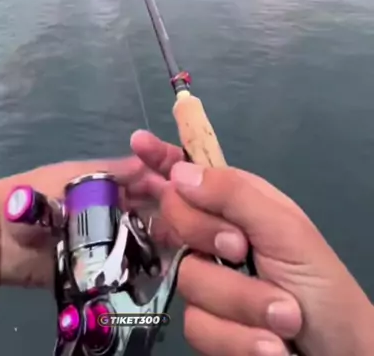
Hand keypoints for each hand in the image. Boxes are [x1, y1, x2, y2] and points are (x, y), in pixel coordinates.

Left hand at [0, 153, 170, 300]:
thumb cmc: (34, 197)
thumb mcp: (73, 176)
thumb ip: (112, 172)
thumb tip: (152, 163)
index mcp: (105, 182)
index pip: (144, 179)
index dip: (164, 183)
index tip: (186, 191)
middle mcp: (110, 209)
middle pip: (148, 210)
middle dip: (168, 215)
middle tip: (187, 223)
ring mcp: (104, 240)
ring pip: (142, 240)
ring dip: (159, 242)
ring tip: (179, 247)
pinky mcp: (95, 269)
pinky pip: (125, 269)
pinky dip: (142, 270)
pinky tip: (161, 271)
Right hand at [131, 130, 373, 355]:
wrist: (339, 355)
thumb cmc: (320, 283)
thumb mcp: (285, 229)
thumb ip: (233, 195)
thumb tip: (178, 173)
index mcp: (237, 204)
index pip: (190, 174)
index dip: (162, 158)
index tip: (137, 142)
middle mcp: (216, 237)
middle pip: (175, 220)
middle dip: (209, 237)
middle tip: (242, 249)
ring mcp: (210, 283)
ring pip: (189, 280)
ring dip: (243, 302)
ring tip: (284, 315)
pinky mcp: (209, 326)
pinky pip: (199, 326)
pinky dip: (240, 339)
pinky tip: (270, 346)